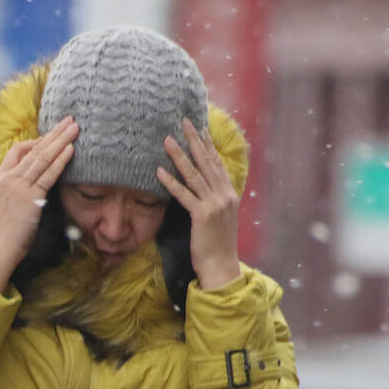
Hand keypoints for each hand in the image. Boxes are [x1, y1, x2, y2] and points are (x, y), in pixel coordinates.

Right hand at [0, 116, 79, 290]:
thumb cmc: (6, 230)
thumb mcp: (6, 202)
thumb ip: (18, 187)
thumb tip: (38, 179)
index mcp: (0, 177)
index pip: (17, 150)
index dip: (36, 142)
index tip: (52, 138)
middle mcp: (8, 178)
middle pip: (34, 149)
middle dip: (54, 133)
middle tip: (70, 120)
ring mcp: (18, 186)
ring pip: (42, 158)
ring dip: (61, 141)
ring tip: (75, 129)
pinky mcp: (30, 197)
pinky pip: (48, 174)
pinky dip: (60, 160)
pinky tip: (71, 150)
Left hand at [157, 118, 240, 289]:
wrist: (222, 267)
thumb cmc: (217, 245)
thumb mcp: (219, 218)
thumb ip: (213, 200)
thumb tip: (204, 187)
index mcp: (229, 194)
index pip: (217, 163)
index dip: (207, 144)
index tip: (199, 127)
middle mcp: (224, 195)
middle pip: (207, 162)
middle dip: (195, 140)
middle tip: (183, 121)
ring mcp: (214, 204)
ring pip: (194, 174)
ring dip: (180, 155)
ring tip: (166, 140)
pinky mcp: (202, 216)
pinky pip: (184, 195)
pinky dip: (171, 182)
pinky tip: (159, 171)